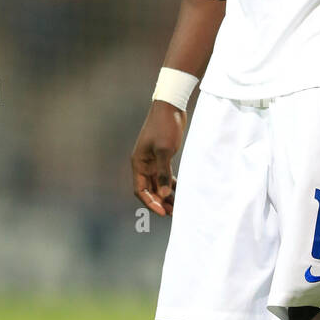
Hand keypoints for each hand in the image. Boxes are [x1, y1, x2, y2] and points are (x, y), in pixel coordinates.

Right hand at [131, 101, 186, 216]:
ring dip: (166, 195)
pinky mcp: (162, 157)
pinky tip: (180, 191)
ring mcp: (152, 161)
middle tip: (173, 213)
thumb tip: (165, 195)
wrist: (170, 106)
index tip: (163, 212)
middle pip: (149, 189)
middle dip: (160, 202)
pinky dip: (171, 184)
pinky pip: (165, 176)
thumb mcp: (165, 150)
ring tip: (178, 206)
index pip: (141, 190)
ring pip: (158, 184)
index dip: (150, 203)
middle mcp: (144, 164)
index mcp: (139, 163)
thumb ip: (164, 173)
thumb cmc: (165, 126)